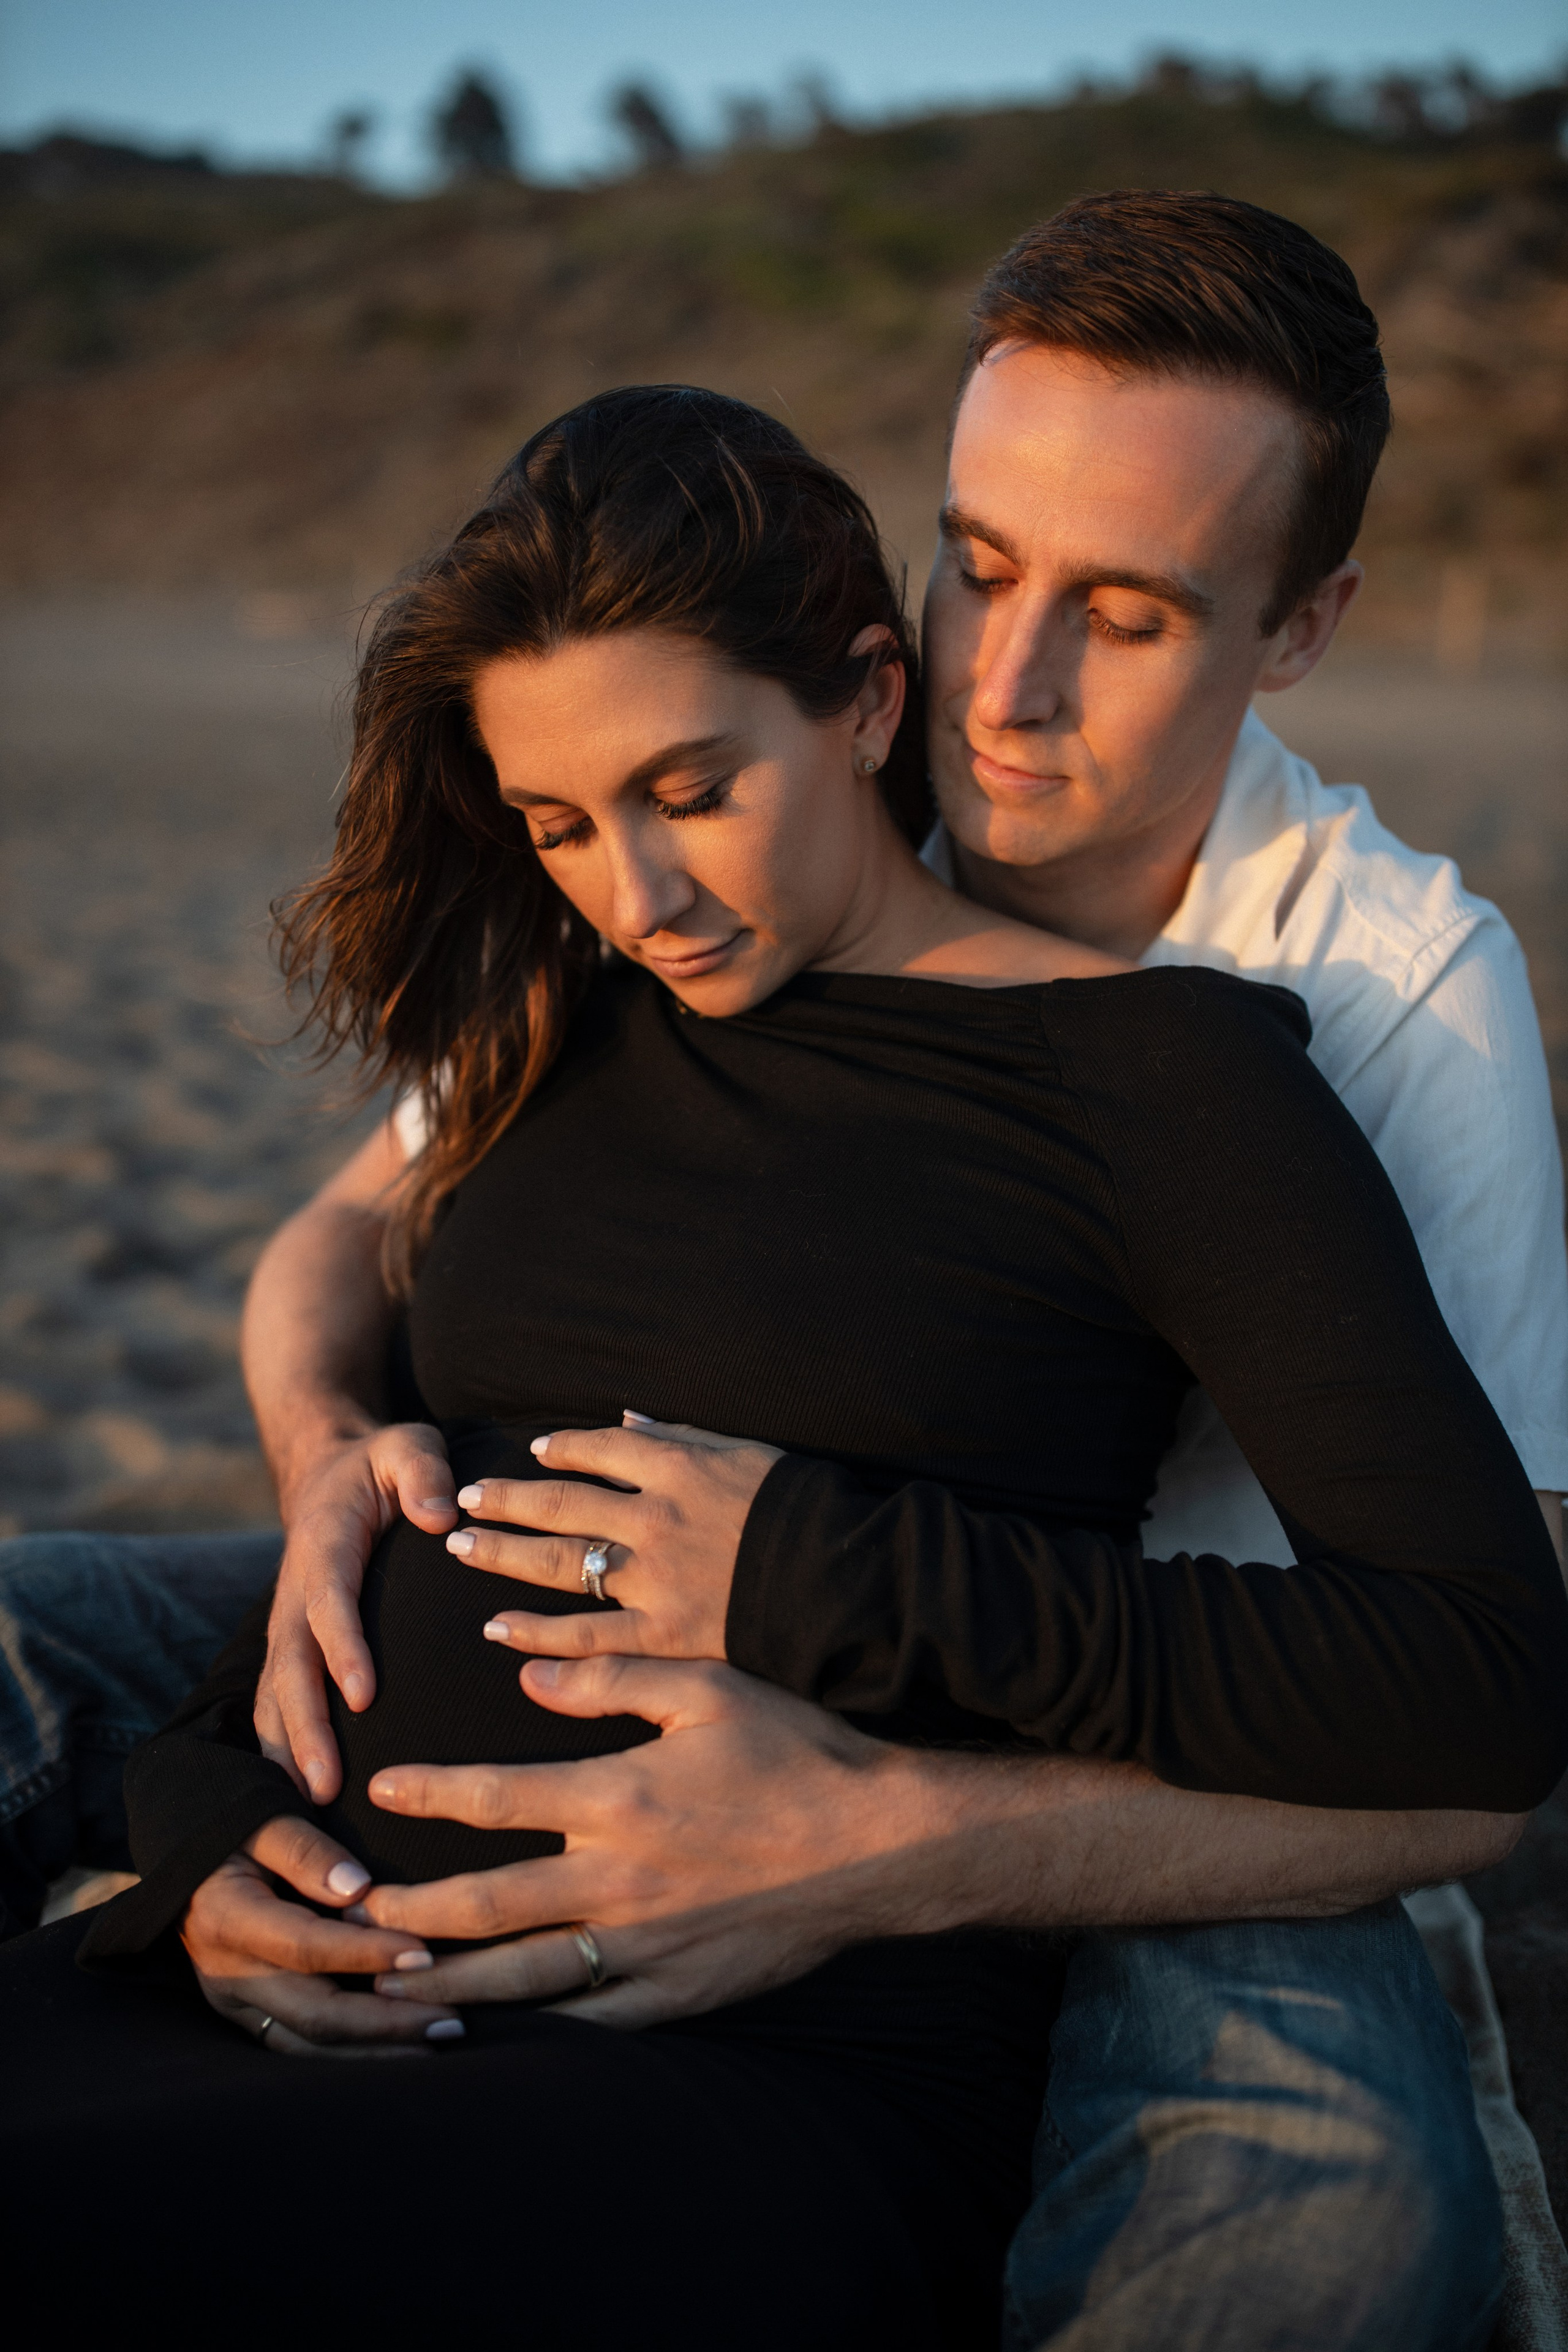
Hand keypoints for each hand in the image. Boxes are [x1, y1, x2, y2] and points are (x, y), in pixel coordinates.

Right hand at [181, 1814, 461, 2055]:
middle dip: (386, 2023)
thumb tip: (357, 1888)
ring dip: (373, 2049)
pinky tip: (398, 2048)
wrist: (185, 1850)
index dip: (367, 1953)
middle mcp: (226, 1971)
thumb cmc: (232, 1816)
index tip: (426, 1953)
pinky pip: (298, 2042)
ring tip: (438, 2041)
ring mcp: (232, 1999)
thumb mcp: (261, 1812)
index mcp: (227, 1916)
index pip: (307, 1946)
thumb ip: (304, 1847)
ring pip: (306, 2043)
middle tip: (453, 2021)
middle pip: (312, 2012)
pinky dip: (348, 2051)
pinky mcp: (245, 2011)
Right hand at [254, 1421, 457, 1801]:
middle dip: (304, 1727)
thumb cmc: (384, 1464)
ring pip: (276, 1692)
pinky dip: (281, 1744)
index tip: (360, 1697)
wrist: (329, 1471)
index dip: (341, 1649)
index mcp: (325, 1544)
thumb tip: (441, 1518)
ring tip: (304, 1811)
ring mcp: (289, 1621)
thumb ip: (423, 1473)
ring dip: (287, 1749)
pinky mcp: (293, 1643)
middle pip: (292, 1665)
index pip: (330, 1602)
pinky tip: (292, 1798)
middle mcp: (297, 1590)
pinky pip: (279, 1698)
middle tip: (322, 1787)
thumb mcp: (410, 1445)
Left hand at [357, 1655, 946, 2026]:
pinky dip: (536, 2028)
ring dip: (451, 1984)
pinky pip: (592, 2021)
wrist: (878, 1842)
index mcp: (619, 1798)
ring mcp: (647, 1946)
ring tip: (391, 1988)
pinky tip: (498, 2031)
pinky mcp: (680, 1990)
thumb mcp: (706, 1687)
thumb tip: (526, 1669)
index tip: (378, 1787)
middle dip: (408, 1915)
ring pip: (525, 1976)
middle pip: (485, 1906)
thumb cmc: (794, 1753)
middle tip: (350, 1920)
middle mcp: (619, 1879)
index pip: (494, 1798)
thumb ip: (611, 1676)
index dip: (428, 1794)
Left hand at [452, 1414, 781, 1666]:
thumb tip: (626, 1417)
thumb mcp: (745, 1453)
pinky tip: (496, 1627)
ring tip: (460, 1547)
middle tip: (464, 1499)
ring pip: (561, 1563)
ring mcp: (654, 1578)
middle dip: (507, 1500)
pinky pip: (587, 1635)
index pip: (600, 1449)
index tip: (533, 1452)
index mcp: (676, 1468)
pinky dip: (538, 1632)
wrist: (842, 1577)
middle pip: (562, 1505)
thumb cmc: (800, 1509)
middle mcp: (653, 1518)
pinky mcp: (663, 1634)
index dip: (562, 1449)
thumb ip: (680, 1436)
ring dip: (503, 1555)